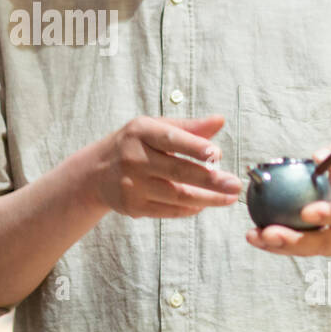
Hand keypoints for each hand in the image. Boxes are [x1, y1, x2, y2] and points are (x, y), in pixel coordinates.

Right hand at [87, 115, 240, 217]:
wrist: (95, 173)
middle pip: (178, 171)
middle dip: (211, 180)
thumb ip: (188, 128)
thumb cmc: (134, 145)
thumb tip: (220, 121)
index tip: (217, 153)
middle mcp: (133, 158)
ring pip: (177, 195)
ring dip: (207, 198)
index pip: (170, 139)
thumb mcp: (154, 128)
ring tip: (229, 198)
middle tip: (235, 184)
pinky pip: (168, 210)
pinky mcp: (133, 206)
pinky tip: (205, 204)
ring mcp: (132, 185)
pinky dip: (190, 209)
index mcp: (140, 132)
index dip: (194, 146)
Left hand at [245, 140, 330, 256]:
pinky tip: (254, 236)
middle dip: (296, 240)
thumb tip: (316, 157)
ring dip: (279, 246)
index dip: (329, 214)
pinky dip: (275, 245)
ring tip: (254, 236)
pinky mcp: (320, 248)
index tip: (306, 213)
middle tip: (269, 233)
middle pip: (324, 241)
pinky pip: (297, 248)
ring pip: (307, 249)